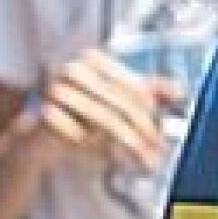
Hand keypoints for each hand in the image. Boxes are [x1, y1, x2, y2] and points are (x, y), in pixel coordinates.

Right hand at [26, 49, 182, 170]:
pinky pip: (77, 133)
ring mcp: (55, 89)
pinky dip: (96, 148)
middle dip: (141, 128)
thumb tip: (178, 90)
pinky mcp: (44, 114)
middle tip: (157, 149)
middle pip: (117, 100)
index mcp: (92, 58)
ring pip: (100, 117)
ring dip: (125, 140)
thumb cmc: (81, 115)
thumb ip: (145, 90)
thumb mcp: (116, 98)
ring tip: (142, 157)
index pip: (129, 83)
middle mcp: (72, 69)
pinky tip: (112, 160)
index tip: (161, 129)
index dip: (148, 107)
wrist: (39, 134)